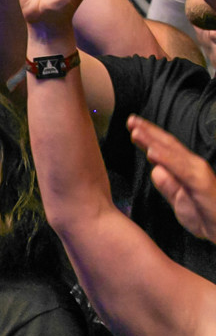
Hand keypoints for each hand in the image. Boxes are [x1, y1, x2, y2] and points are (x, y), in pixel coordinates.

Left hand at [130, 115, 215, 240]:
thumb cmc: (205, 216)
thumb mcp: (180, 200)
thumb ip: (168, 185)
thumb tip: (155, 170)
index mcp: (185, 170)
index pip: (165, 150)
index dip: (148, 138)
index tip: (132, 128)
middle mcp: (192, 166)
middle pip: (168, 145)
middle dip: (149, 131)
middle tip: (130, 120)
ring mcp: (198, 173)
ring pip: (173, 153)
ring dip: (153, 141)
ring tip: (136, 131)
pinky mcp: (201, 183)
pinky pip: (181, 169)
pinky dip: (166, 159)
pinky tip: (152, 152)